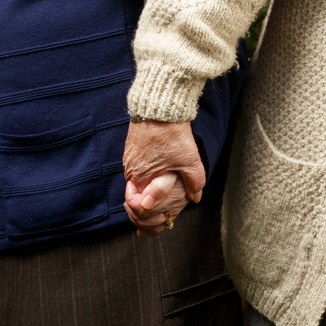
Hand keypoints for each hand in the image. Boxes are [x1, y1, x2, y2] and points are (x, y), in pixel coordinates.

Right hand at [122, 120, 205, 235]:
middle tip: (160, 217)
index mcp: (140, 177)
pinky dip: (146, 179)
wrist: (161, 106)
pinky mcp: (132, 149)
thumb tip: (196, 198)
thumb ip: (194, 183)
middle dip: (147, 210)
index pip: (138, 206)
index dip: (148, 217)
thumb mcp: (190, 160)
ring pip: (136, 183)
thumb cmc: (173, 133)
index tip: (159, 219)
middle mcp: (130, 170)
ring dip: (147, 194)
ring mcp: (130, 159)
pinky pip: (137, 171)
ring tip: (159, 202)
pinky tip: (156, 181)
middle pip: (135, 198)